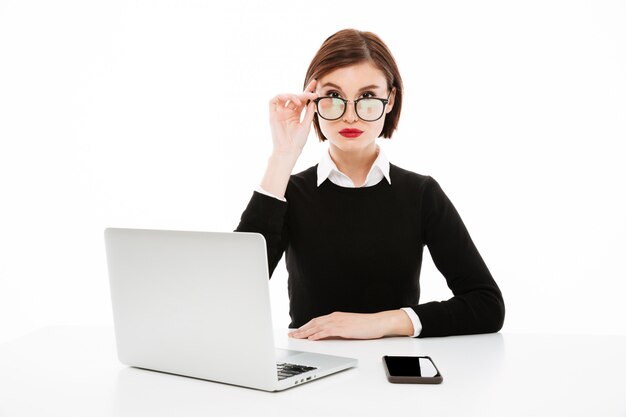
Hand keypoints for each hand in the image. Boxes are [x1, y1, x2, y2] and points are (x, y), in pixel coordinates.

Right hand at [268, 79, 318, 156]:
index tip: (315, 83)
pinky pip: (273, 101)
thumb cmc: (297, 142)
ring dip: (292, 95)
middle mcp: (287, 112)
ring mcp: (279, 113)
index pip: (302, 100)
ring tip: (300, 101)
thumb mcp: (306, 125)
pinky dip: (281, 96)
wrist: (288, 151)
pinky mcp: (273, 115)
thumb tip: (313, 102)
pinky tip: (290, 100)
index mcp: (295, 114)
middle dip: (303, 93)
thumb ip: (309, 113)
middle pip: (294, 97)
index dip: (307, 91)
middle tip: (312, 94)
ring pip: (284, 97)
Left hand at [288, 310, 413, 340]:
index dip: (306, 326)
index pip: (316, 321)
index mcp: (336, 316)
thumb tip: (328, 336)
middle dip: (301, 329)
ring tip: (296, 337)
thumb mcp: (349, 327)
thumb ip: (337, 329)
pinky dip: (317, 335)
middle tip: (291, 335)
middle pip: (313, 323)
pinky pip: (326, 331)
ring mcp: (338, 322)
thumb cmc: (366, 325)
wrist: (378, 322)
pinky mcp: (342, 328)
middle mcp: (335, 317)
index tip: (297, 331)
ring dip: (305, 332)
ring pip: (317, 327)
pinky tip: (311, 338)